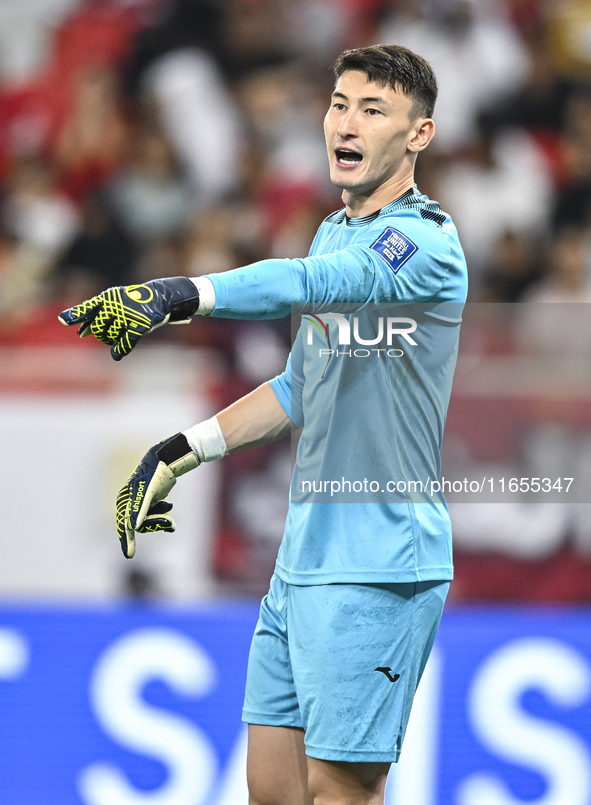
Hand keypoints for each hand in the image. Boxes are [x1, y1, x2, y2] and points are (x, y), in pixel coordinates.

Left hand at [58, 277, 198, 360]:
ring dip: (112, 341)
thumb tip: (80, 334)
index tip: (63, 320)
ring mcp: (128, 315)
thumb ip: (95, 317)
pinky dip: (120, 350)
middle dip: (101, 335)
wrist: (159, 297)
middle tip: (106, 335)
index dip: (76, 315)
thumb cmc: (131, 302)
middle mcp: (115, 305)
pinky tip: (116, 355)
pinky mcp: (140, 325)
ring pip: (111, 336)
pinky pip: (125, 342)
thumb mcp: (113, 305)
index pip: (88, 309)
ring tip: (118, 336)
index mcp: (106, 299)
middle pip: (98, 328)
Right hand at [116, 433, 199, 557]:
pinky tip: (169, 506)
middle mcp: (130, 504)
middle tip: (170, 525)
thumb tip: (132, 527)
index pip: (123, 525)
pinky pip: (155, 517)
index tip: (129, 555)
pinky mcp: (151, 503)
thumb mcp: (149, 492)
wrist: (167, 461)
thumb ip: (140, 509)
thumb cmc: (155, 474)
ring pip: (149, 522)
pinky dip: (163, 515)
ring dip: (161, 521)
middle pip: (140, 525)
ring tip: (172, 519)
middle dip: (155, 525)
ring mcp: (141, 504)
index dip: (126, 541)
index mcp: (125, 501)